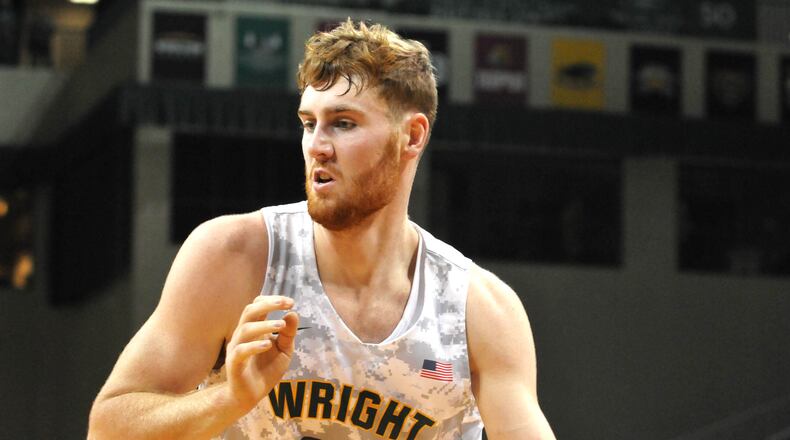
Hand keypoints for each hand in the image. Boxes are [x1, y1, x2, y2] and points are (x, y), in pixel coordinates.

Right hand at [225, 295, 298, 413]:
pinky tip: (268, 345)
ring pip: (245, 329)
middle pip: (249, 311)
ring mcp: (236, 348)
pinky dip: (253, 346)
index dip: (272, 300)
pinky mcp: (234, 364)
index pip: (258, 306)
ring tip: (281, 325)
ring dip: (264, 325)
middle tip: (285, 303)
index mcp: (254, 328)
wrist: (250, 396)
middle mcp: (243, 335)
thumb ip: (288, 333)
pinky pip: (240, 351)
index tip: (291, 302)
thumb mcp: (283, 350)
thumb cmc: (266, 370)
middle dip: (267, 305)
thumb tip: (293, 313)